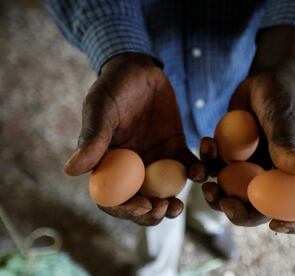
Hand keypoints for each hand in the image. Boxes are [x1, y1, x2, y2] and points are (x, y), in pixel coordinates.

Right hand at [64, 53, 201, 225]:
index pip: (112, 197)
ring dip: (174, 200)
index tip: (144, 206)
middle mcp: (131, 168)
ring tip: (182, 203)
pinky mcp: (175, 149)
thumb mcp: (101, 108)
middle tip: (168, 209)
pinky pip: (188, 167)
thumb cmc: (114, 86)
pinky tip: (202, 169)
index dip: (126, 209)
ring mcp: (155, 160)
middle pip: (142, 200)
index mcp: (109, 163)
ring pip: (166, 190)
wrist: (139, 69)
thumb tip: (72, 171)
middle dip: (154, 212)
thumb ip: (93, 138)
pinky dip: (197, 172)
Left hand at [196, 27, 294, 233]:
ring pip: (232, 195)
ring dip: (217, 195)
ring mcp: (248, 169)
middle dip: (240, 212)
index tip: (277, 227)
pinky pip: (214, 171)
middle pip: (259, 208)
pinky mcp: (228, 159)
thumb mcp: (283, 114)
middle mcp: (271, 175)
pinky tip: (206, 143)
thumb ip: (286, 140)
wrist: (260, 81)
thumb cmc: (280, 95)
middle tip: (224, 204)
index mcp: (294, 171)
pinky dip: (206, 164)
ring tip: (204, 183)